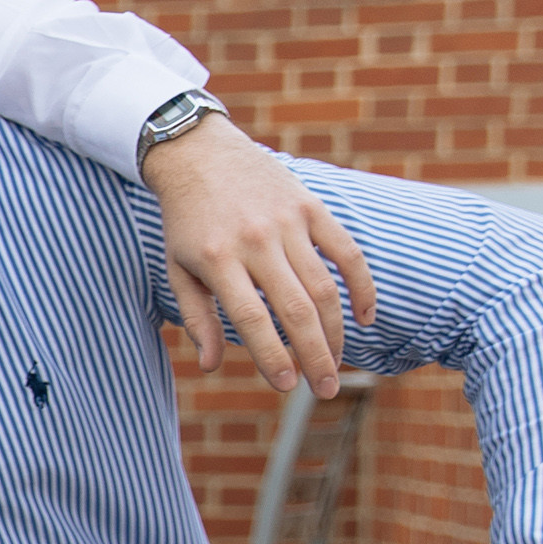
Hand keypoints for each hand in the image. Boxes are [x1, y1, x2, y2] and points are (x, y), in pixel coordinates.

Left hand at [145, 115, 374, 396]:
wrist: (200, 153)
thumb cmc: (186, 220)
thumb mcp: (178, 268)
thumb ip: (198, 317)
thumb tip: (212, 366)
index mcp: (218, 259)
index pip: (251, 319)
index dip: (272, 356)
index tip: (287, 386)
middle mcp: (257, 241)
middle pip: (297, 309)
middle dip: (315, 355)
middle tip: (326, 390)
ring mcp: (288, 222)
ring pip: (325, 287)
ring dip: (336, 331)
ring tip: (338, 364)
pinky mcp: (311, 207)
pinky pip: (347, 251)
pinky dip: (361, 285)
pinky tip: (365, 318)